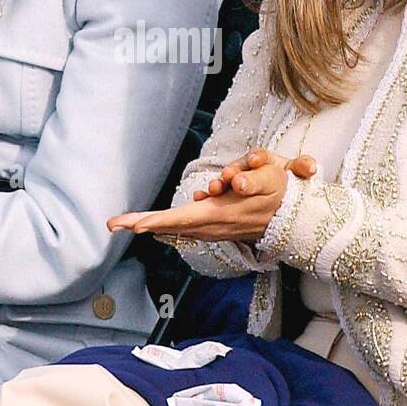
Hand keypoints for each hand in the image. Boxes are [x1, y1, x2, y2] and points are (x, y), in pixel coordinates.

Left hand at [107, 148, 317, 243]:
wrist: (292, 218)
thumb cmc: (279, 191)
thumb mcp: (273, 177)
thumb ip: (253, 177)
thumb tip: (231, 181)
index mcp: (222, 212)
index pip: (185, 217)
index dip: (160, 221)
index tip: (138, 225)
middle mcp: (212, 224)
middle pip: (171, 225)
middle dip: (143, 222)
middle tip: (113, 224)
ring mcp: (210, 228)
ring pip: (174, 227)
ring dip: (148, 224)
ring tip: (119, 223)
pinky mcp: (211, 226)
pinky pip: (181, 227)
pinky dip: (162, 225)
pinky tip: (146, 224)